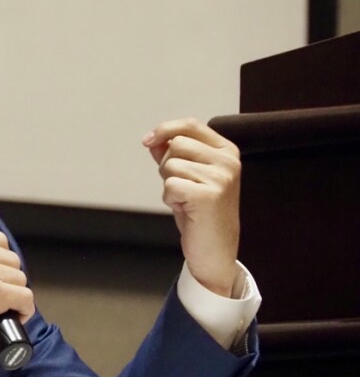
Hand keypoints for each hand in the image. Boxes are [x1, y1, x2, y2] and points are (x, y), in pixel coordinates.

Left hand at [143, 118, 240, 296]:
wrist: (215, 250)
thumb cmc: (201, 213)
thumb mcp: (188, 177)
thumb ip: (173, 155)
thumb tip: (154, 139)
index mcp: (227, 151)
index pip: (191, 125)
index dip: (165, 129)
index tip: (147, 141)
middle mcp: (228, 161)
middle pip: (176, 144)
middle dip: (167, 165)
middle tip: (180, 186)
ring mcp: (221, 178)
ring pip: (171, 165)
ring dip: (169, 184)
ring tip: (186, 199)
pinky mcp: (209, 195)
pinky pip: (169, 185)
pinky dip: (169, 198)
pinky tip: (185, 209)